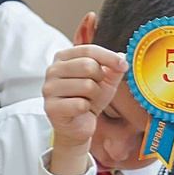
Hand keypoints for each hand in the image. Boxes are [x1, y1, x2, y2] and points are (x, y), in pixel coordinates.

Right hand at [40, 44, 126, 167]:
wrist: (78, 124)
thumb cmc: (88, 99)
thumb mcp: (105, 81)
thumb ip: (113, 68)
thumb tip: (123, 57)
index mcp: (63, 57)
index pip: (89, 50)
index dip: (109, 57)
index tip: (124, 65)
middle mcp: (53, 70)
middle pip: (88, 66)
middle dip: (99, 80)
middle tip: (95, 90)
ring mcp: (49, 88)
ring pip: (86, 85)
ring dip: (94, 96)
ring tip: (86, 100)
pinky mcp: (51, 107)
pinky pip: (80, 104)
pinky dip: (86, 109)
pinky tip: (80, 111)